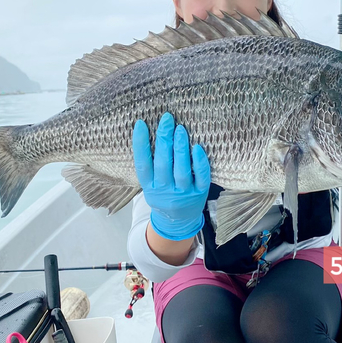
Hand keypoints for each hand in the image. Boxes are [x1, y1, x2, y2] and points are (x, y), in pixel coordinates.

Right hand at [132, 112, 210, 240]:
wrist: (178, 223)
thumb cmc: (164, 196)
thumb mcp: (151, 185)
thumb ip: (152, 165)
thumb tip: (151, 132)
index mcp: (149, 186)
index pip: (142, 163)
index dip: (140, 143)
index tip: (140, 123)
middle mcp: (164, 191)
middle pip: (163, 163)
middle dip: (164, 139)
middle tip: (167, 119)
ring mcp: (183, 193)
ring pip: (181, 170)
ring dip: (181, 148)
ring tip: (181, 129)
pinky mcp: (199, 193)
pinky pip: (200, 177)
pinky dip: (200, 162)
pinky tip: (198, 148)